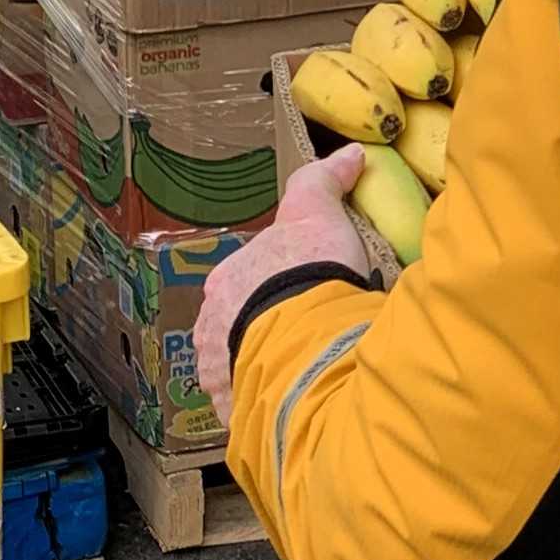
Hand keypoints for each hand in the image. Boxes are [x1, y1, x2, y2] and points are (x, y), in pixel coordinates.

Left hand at [197, 145, 366, 426]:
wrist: (303, 329)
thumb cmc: (305, 267)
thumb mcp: (315, 210)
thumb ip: (326, 181)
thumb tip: (350, 152)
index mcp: (224, 282)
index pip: (243, 283)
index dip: (271, 287)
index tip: (301, 294)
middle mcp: (209, 327)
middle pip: (236, 328)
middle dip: (261, 332)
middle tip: (304, 338)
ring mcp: (219, 370)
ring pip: (239, 369)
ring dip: (261, 371)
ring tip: (300, 377)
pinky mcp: (234, 407)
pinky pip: (248, 407)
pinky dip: (266, 406)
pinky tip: (292, 406)